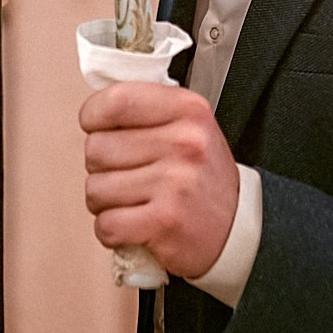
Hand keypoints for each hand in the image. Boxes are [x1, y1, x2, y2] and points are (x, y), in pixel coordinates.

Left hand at [81, 83, 240, 276]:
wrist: (239, 230)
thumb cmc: (203, 178)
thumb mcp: (190, 127)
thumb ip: (147, 111)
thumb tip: (93, 111)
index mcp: (188, 110)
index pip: (116, 100)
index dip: (93, 117)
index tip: (98, 128)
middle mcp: (184, 142)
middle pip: (97, 147)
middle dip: (101, 168)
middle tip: (128, 176)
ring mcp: (174, 183)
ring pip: (96, 189)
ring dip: (105, 202)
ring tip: (133, 202)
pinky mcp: (165, 221)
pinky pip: (106, 224)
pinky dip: (111, 231)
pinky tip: (134, 226)